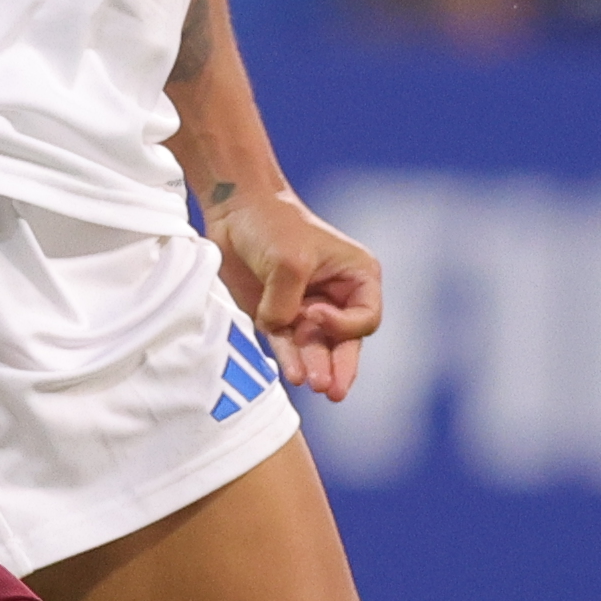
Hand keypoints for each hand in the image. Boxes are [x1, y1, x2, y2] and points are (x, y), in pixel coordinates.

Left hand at [209, 172, 384, 403]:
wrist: (236, 210)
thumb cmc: (275, 224)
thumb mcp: (290, 262)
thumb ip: (287, 304)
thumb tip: (278, 329)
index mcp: (357, 277)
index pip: (365, 318)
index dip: (343, 326)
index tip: (314, 313)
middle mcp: (336, 296)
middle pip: (346, 341)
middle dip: (340, 366)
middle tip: (333, 391)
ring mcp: (306, 308)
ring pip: (317, 347)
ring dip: (316, 367)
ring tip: (316, 387)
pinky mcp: (277, 316)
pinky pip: (288, 345)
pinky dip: (291, 359)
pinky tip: (294, 376)